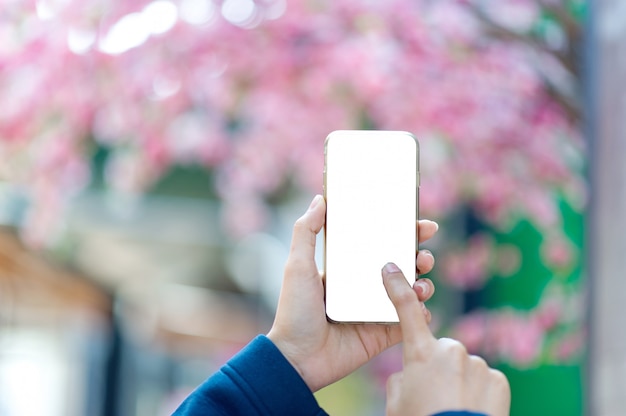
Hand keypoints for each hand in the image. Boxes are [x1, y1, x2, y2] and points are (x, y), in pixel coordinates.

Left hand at [267, 194, 438, 391]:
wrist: (297, 359)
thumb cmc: (294, 311)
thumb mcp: (298, 266)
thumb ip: (306, 232)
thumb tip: (319, 199)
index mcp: (347, 269)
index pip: (379, 244)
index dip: (402, 233)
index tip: (420, 223)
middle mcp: (363, 287)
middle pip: (401, 265)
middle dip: (419, 256)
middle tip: (424, 255)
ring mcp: (374, 310)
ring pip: (409, 292)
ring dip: (423, 283)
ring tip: (422, 283)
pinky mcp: (382, 334)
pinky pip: (407, 321)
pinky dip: (419, 313)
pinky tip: (421, 308)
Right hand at [382, 263, 510, 415]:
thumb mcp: (396, 401)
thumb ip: (403, 376)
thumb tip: (415, 371)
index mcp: (421, 353)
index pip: (405, 310)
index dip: (397, 286)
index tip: (392, 267)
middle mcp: (451, 351)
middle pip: (440, 352)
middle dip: (437, 367)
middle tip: (432, 396)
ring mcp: (477, 364)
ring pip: (463, 368)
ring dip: (458, 383)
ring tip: (453, 409)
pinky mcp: (498, 379)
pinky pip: (483, 381)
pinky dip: (478, 393)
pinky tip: (471, 411)